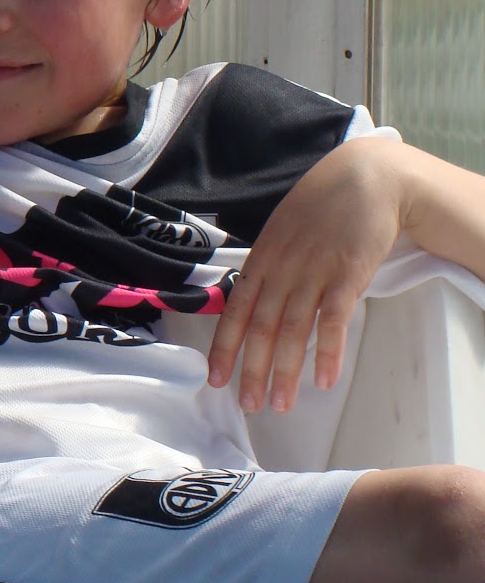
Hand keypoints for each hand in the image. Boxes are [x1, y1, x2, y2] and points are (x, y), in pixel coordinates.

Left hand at [207, 138, 399, 412]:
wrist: (367, 178)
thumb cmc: (323, 205)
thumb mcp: (283, 231)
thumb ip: (270, 266)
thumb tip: (257, 300)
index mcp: (262, 257)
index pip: (235, 309)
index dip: (224, 346)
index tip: (215, 377)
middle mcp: (282, 268)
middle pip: (260, 326)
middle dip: (251, 369)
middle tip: (247, 405)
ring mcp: (314, 272)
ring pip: (292, 330)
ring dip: (285, 371)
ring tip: (280, 404)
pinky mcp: (347, 275)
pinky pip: (333, 320)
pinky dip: (327, 352)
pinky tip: (325, 381)